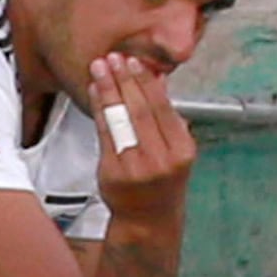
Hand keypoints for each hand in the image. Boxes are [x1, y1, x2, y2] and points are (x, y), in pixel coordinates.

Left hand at [89, 49, 198, 204]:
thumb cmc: (163, 181)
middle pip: (139, 111)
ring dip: (108, 90)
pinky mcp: (112, 172)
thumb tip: (157, 80)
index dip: (146, 83)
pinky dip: (98, 110)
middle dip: (124, 80)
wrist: (148, 218)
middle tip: (114, 58)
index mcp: (181, 151)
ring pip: (119, 120)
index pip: (162, 109)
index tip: (135, 62)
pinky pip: (104, 134)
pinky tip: (96, 93)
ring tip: (100, 68)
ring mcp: (134, 167)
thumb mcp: (177, 151)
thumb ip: (167, 118)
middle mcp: (160, 159)